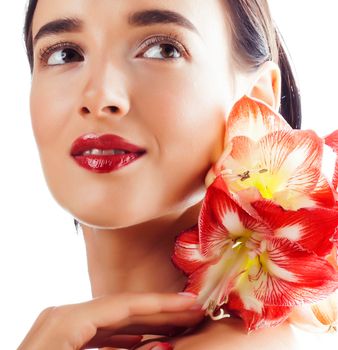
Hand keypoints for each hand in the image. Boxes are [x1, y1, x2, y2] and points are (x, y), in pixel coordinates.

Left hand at [17, 292, 204, 349]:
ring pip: (113, 321)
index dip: (162, 302)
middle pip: (123, 309)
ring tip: (175, 325)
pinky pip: (100, 333)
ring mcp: (62, 326)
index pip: (127, 303)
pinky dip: (124, 336)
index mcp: (69, 319)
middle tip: (191, 311)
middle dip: (159, 311)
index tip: (190, 301)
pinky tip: (143, 340)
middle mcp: (66, 315)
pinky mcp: (62, 338)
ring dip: (145, 324)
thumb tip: (163, 347)